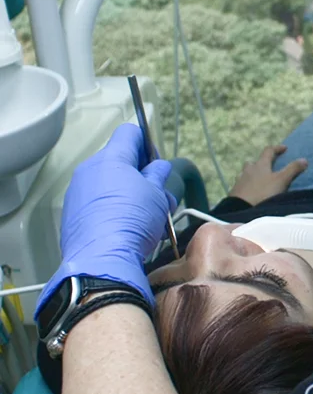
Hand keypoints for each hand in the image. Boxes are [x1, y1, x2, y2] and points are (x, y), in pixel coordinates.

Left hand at [35, 124, 175, 316]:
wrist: (102, 260)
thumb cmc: (132, 222)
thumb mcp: (156, 195)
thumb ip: (158, 175)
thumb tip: (158, 167)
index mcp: (111, 158)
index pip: (129, 133)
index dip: (147, 143)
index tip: (156, 163)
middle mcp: (89, 170)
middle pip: (119, 162)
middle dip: (142, 177)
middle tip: (159, 198)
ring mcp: (78, 193)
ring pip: (110, 185)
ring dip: (130, 196)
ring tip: (149, 221)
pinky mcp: (73, 215)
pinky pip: (98, 204)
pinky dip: (114, 211)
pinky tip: (128, 231)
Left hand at [229, 145, 307, 204]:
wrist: (242, 209)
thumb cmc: (264, 193)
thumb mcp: (281, 181)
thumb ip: (292, 169)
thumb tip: (304, 160)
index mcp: (260, 164)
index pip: (268, 151)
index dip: (277, 148)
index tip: (284, 148)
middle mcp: (248, 169)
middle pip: (254, 162)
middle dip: (261, 162)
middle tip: (268, 167)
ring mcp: (240, 180)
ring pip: (246, 173)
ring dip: (252, 174)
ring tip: (259, 181)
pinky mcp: (235, 191)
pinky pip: (241, 184)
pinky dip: (247, 185)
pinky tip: (251, 192)